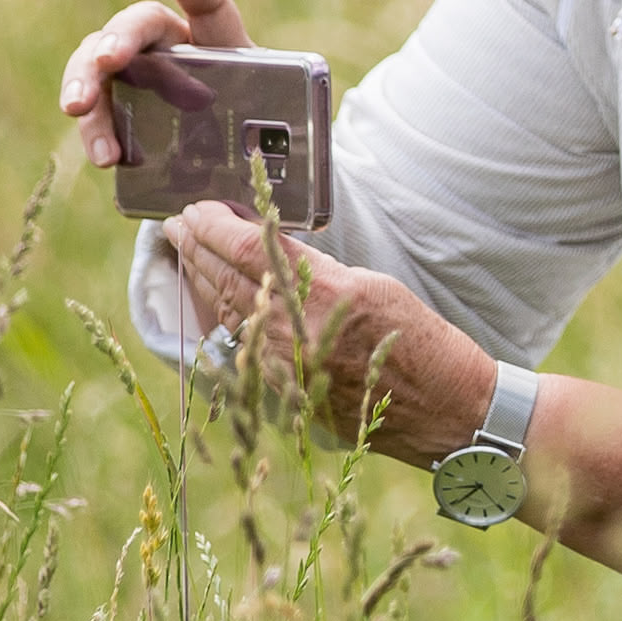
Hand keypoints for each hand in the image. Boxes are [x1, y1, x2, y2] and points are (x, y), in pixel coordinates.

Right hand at [56, 0, 253, 169]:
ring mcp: (135, 73)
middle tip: (106, 61)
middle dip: (117, 38)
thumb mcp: (266, 119)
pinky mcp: (115, 106)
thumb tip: (252, 161)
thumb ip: (268, 125)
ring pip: (98, 64)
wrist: (229, 152)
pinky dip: (92, 130)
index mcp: (213, 38)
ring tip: (77, 108)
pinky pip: (93, 110)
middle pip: (136, 27)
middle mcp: (168, 45)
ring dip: (85, 84)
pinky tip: (103, 155)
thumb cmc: (252, 124)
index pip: (207, 1)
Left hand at [161, 200, 499, 463]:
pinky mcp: (285, 388)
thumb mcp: (377, 286)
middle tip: (176, 225)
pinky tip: (210, 300)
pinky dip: (220, 316)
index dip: (215, 226)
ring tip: (185, 254)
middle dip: (196, 247)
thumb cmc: (425, 343)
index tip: (196, 209)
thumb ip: (320, 272)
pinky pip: (241, 344)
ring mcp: (285, 363)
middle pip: (226, 278)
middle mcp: (296, 328)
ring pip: (226, 312)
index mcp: (325, 292)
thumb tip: (274, 256)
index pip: (250, 249)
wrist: (445, 411)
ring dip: (200, 279)